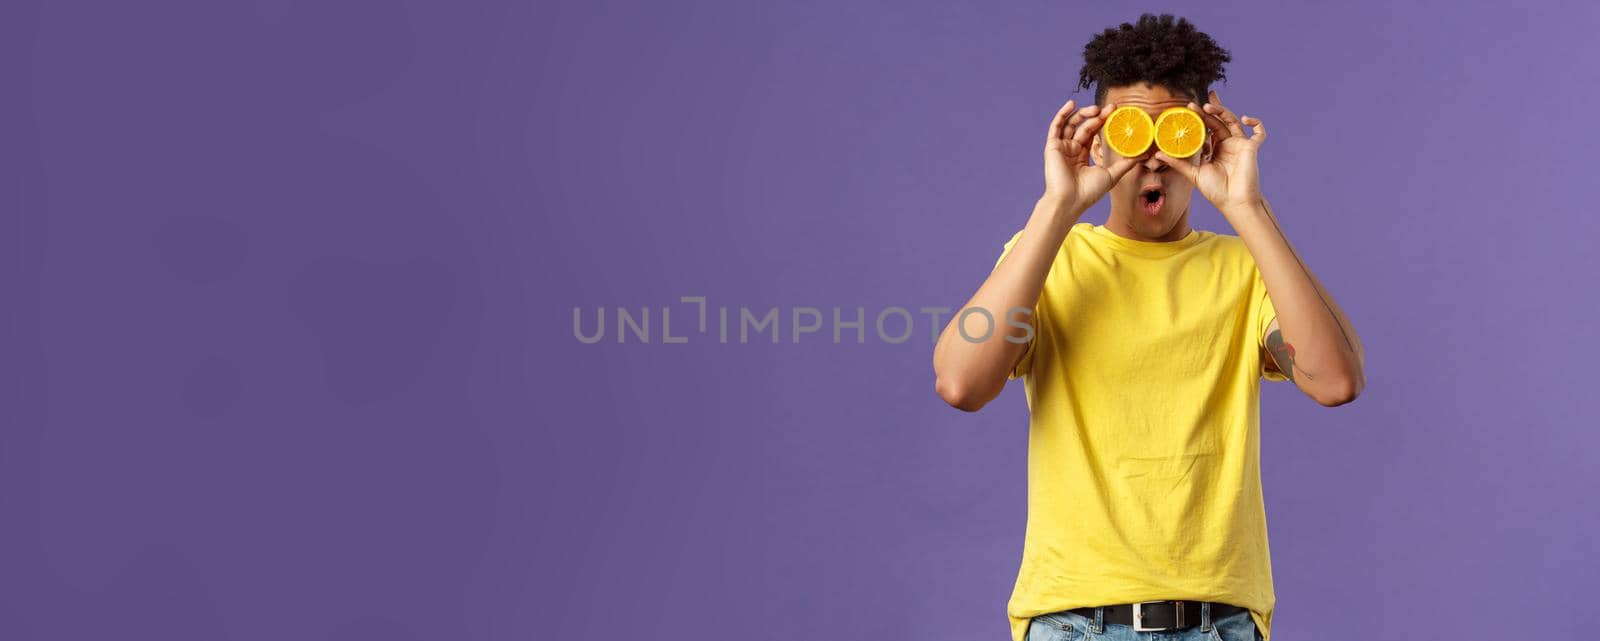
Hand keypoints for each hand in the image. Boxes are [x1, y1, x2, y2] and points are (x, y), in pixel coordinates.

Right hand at [1043, 98, 1138, 211]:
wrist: (1070, 201)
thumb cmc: (1088, 192)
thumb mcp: (1112, 175)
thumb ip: (1125, 164)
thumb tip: (1142, 155)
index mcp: (1082, 156)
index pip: (1093, 134)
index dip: (1103, 122)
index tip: (1115, 112)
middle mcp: (1071, 150)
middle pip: (1084, 126)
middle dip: (1097, 116)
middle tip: (1111, 108)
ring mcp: (1061, 148)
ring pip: (1071, 124)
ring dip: (1083, 114)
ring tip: (1096, 109)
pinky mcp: (1053, 147)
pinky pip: (1056, 127)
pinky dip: (1062, 114)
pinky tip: (1071, 104)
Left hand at [1153, 90, 1266, 215]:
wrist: (1233, 202)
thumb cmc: (1216, 191)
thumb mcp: (1193, 174)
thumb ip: (1177, 163)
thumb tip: (1157, 155)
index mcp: (1214, 150)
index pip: (1206, 129)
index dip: (1199, 118)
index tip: (1188, 109)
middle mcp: (1227, 145)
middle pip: (1218, 122)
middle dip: (1209, 110)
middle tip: (1195, 103)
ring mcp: (1240, 145)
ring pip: (1232, 122)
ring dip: (1223, 112)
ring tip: (1208, 107)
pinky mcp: (1251, 148)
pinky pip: (1259, 133)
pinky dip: (1256, 123)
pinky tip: (1244, 118)